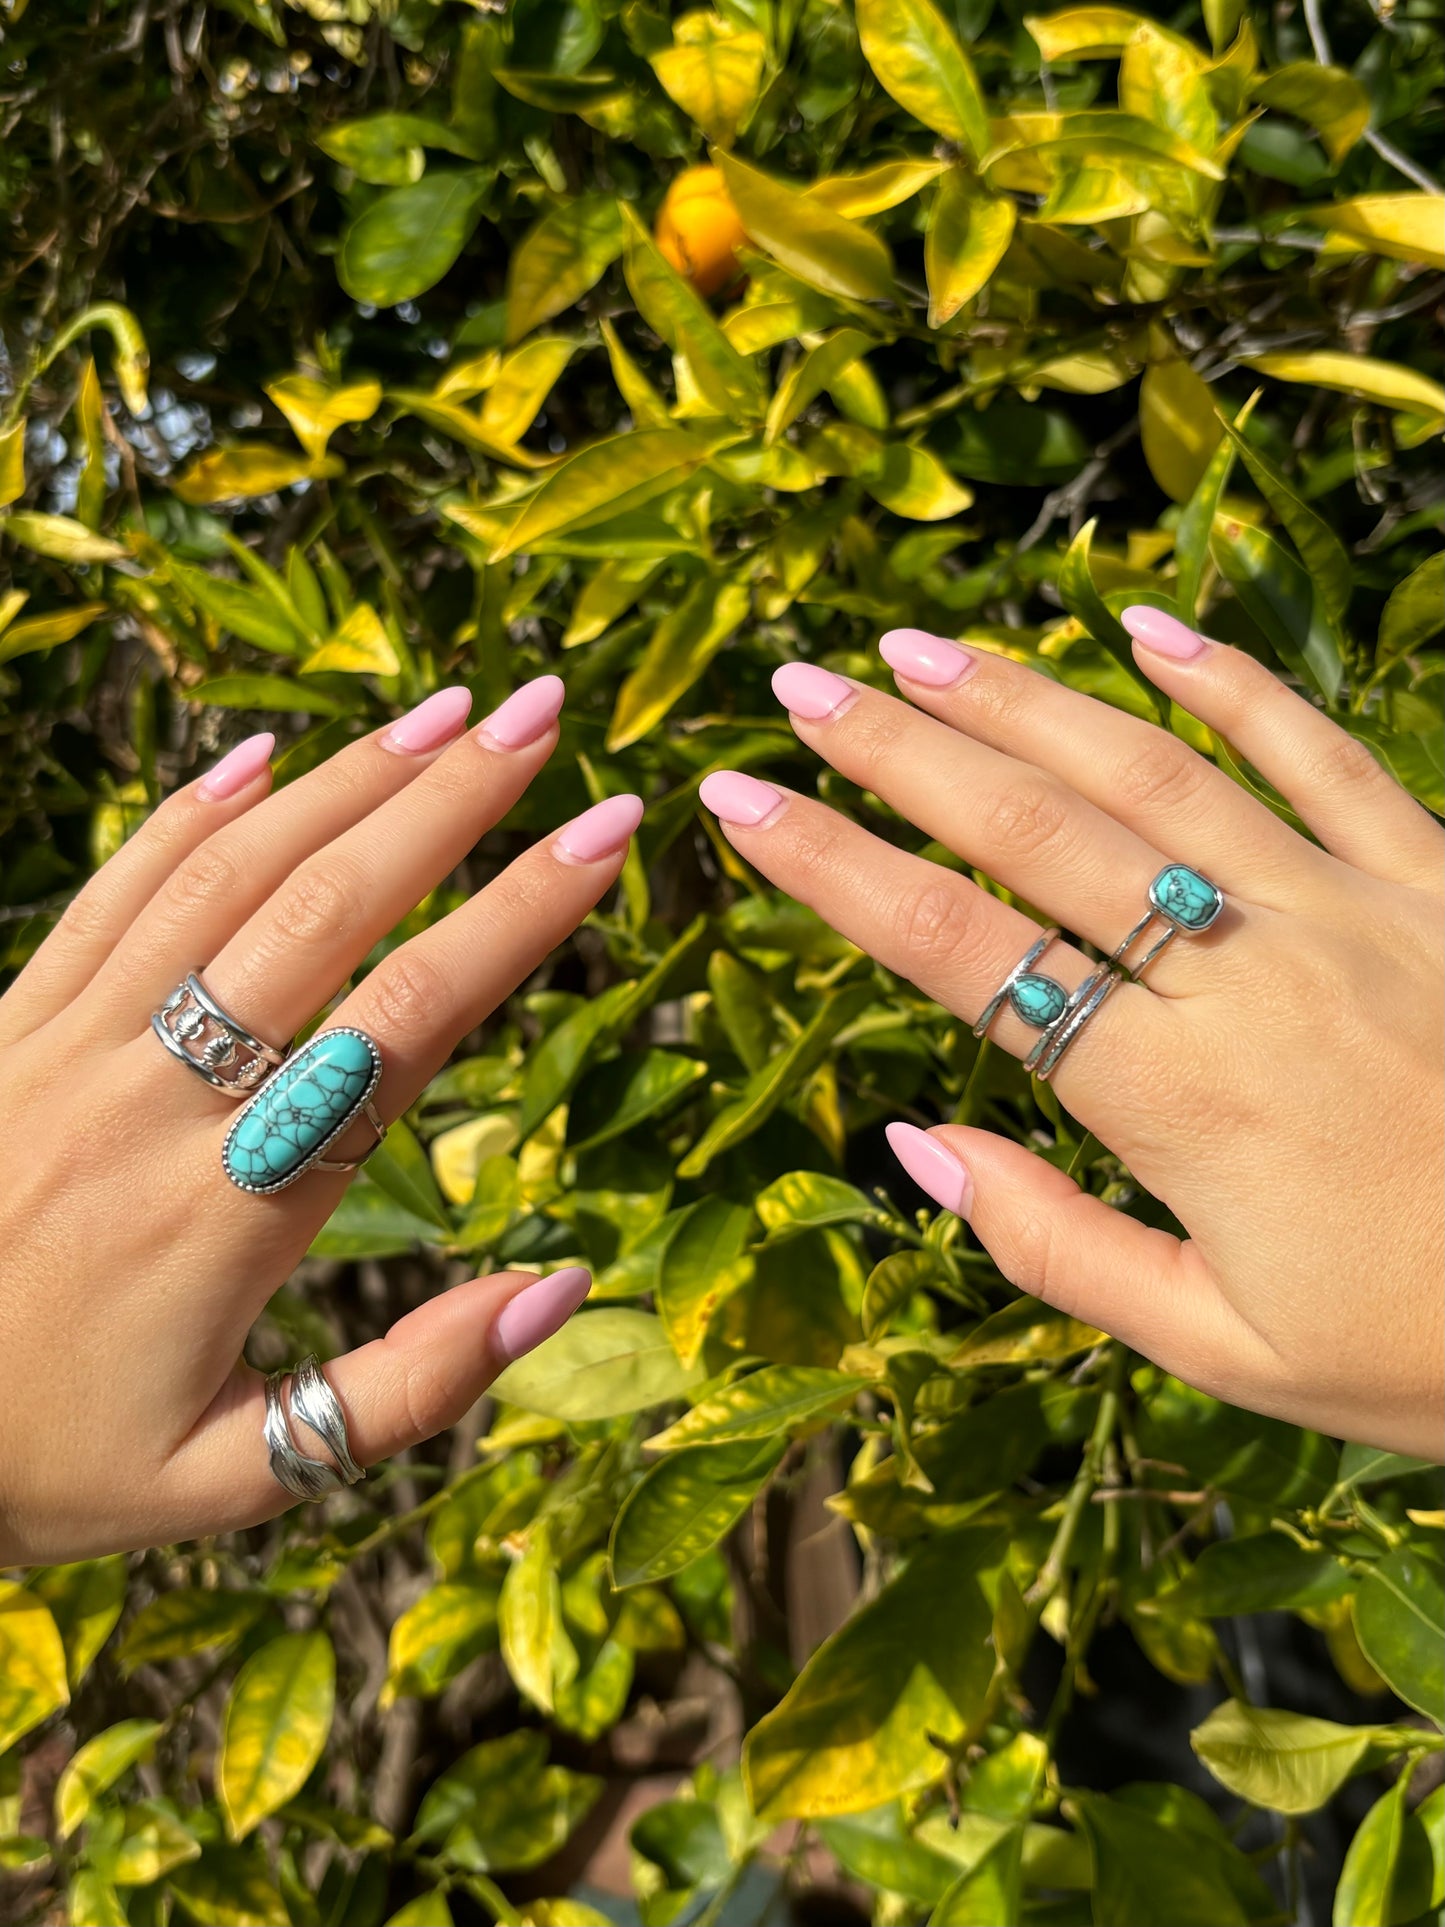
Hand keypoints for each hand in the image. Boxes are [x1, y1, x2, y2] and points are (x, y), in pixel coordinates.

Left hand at [0, 678, 635, 1563]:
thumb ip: (409, 1389)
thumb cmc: (52, 1464)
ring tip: (445, 707)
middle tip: (542, 713)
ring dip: (342, 780)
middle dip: (448, 802)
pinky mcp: (10, 1028)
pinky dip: (191, 813)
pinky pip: (110, 895)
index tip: (605, 832)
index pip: (408, 1022)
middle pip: (326, 911)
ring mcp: (68, 1048)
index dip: (518, 917)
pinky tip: (264, 752)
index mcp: (232, 1209)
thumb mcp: (237, 1479)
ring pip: (225, 878)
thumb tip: (563, 1287)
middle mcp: (157, 1101)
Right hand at [700, 609, 1443, 1458]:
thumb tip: (913, 1138)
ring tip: (917, 649)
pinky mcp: (1438, 877)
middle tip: (799, 690)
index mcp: (1175, 1094)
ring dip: (1025, 699)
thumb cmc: (1425, 1348)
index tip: (739, 804)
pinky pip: (1323, 753)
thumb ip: (1053, 1244)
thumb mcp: (1220, 1345)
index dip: (834, 870)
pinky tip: (1145, 627)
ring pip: (1156, 770)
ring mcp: (1350, 907)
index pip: (959, 951)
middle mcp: (1246, 971)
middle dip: (899, 750)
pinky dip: (1231, 684)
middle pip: (1035, 829)